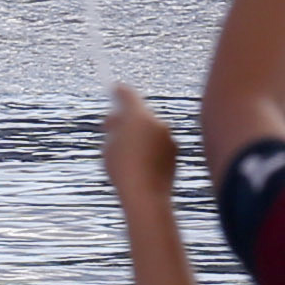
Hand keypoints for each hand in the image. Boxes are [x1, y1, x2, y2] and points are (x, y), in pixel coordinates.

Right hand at [101, 79, 178, 211]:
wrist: (146, 195)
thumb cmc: (122, 170)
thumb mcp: (109, 146)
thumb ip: (114, 129)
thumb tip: (117, 120)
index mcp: (138, 116)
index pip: (129, 95)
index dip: (119, 92)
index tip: (114, 89)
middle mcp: (157, 122)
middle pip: (140, 113)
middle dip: (127, 117)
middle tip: (112, 124)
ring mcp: (168, 137)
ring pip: (150, 129)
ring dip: (139, 133)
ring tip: (124, 148)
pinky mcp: (174, 152)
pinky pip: (158, 143)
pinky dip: (149, 147)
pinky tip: (139, 160)